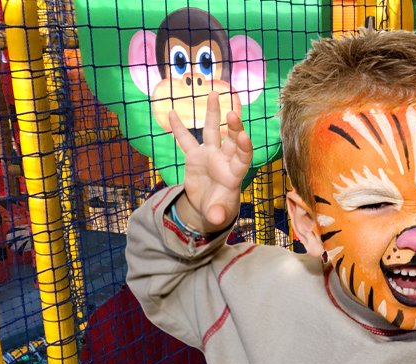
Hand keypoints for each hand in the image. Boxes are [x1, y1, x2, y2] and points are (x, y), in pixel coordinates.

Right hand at [168, 91, 252, 232]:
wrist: (208, 206)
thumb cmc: (218, 207)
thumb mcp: (218, 213)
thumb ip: (217, 214)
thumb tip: (215, 218)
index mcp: (234, 173)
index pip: (242, 157)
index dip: (243, 147)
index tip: (243, 136)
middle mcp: (225, 159)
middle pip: (231, 139)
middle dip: (233, 126)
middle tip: (233, 112)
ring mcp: (210, 155)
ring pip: (213, 131)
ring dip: (213, 113)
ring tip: (215, 93)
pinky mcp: (195, 156)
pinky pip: (186, 140)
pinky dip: (179, 128)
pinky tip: (173, 112)